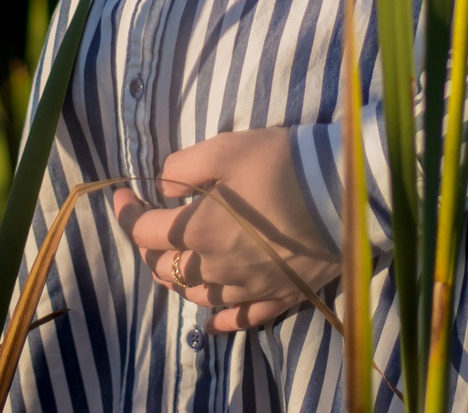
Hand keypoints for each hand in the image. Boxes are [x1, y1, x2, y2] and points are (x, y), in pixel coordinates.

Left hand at [112, 127, 338, 332]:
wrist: (346, 195)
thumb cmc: (282, 165)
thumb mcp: (226, 148)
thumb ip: (184, 165)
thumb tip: (165, 185)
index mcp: (198, 231)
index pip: (144, 230)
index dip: (126, 212)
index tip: (121, 194)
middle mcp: (216, 268)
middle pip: (165, 268)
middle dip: (148, 246)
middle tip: (150, 224)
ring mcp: (247, 288)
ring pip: (196, 296)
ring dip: (178, 278)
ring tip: (177, 260)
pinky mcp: (278, 297)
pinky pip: (240, 318)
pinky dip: (219, 318)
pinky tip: (213, 317)